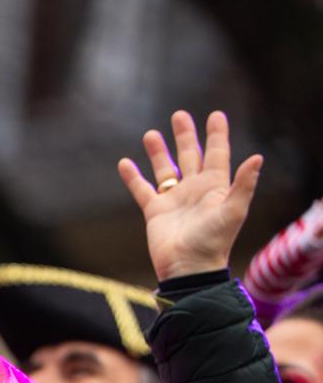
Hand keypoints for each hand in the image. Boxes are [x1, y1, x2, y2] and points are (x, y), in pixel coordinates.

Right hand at [118, 109, 262, 280]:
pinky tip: (125, 163)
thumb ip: (244, 184)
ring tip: (151, 134)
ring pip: (165, 169)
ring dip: (158, 152)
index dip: (217, 135)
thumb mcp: (233, 211)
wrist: (188, 267)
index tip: (215, 115)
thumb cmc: (214, 241)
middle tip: (179, 115)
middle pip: (190, 156)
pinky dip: (133, 177)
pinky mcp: (155, 211)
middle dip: (185, 136)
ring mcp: (174, 199)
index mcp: (215, 186)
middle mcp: (195, 189)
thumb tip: (257, 157)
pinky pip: (142, 189)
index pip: (217, 154)